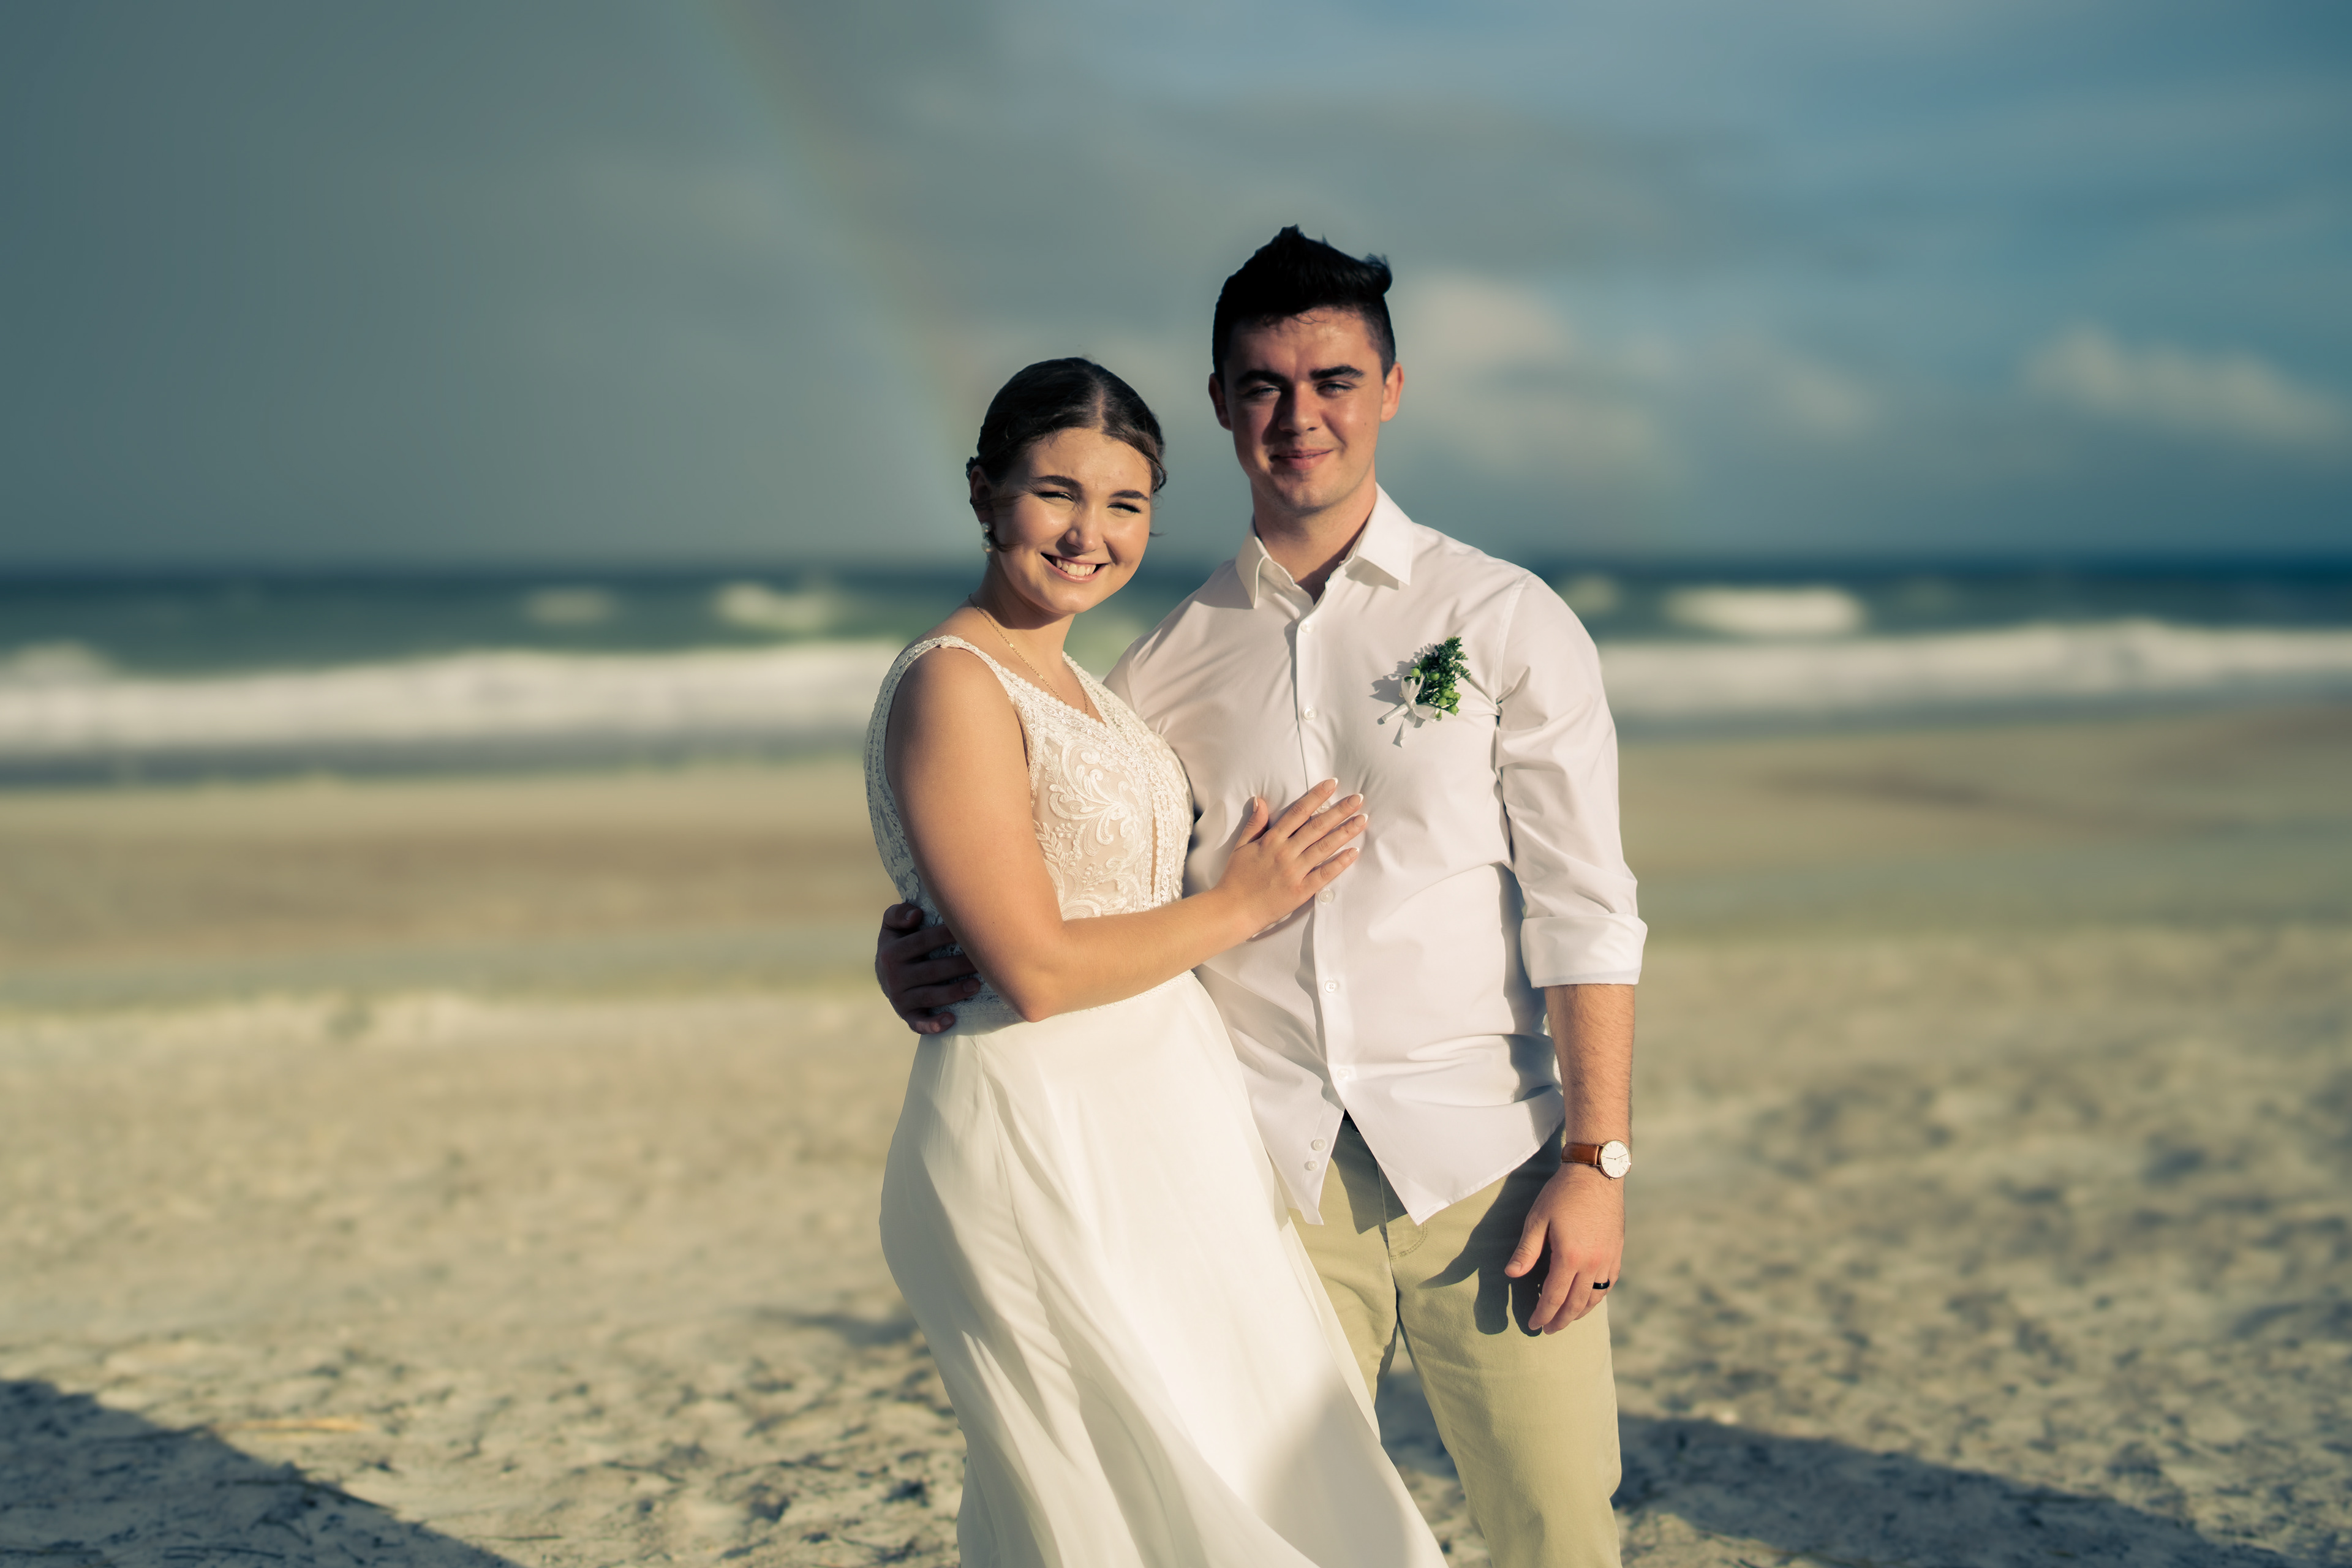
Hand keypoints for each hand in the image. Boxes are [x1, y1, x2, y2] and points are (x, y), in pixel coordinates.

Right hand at [874, 902, 980, 1034]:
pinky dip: (933, 1024)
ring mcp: (899, 998)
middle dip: (958, 965)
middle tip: (983, 961)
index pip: (922, 942)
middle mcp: (893, 976)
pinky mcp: (907, 1015)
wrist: (884, 974)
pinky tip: (951, 1020)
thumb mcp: (891, 925)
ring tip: (976, 985)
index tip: (969, 931)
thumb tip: (916, 915)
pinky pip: (919, 1023)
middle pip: (931, 970)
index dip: (945, 936)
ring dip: (954, 992)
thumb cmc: (899, 942)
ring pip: (930, 996)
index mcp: (891, 951)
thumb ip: (898, 913)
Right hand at [1212, 781, 1366, 933]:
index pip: (1298, 812)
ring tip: (1362, 820)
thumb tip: (1261, 800)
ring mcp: (1294, 872)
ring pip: (1324, 847)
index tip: (1332, 784)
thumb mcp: (1241, 846)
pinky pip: (1324, 875)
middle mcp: (1285, 853)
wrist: (1233, 909)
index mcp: (1271, 840)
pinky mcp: (1301, 891)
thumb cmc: (1236, 878)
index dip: (1317, 796)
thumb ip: (1254, 823)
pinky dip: (1340, 863)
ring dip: (1345, 832)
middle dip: (1339, 811)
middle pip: (1317, 827)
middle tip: (1358, 798)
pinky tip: (1354, 852)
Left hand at [1503, 1163, 1624, 1332]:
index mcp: (1570, 1257)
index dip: (1543, 1314)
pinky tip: (1588, 1300)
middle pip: (1576, 1303)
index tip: (1534, 1325)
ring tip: (1566, 1319)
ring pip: (1594, 1298)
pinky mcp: (1617, 1252)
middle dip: (1561, 1320)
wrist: (1597, 1174)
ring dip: (1579, 1313)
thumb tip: (1511, 1274)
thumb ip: (1526, 1250)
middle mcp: (1592, 1263)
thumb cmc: (1562, 1193)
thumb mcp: (1538, 1219)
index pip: (1554, 1297)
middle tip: (1549, 1330)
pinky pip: (1608, 1284)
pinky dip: (1597, 1297)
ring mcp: (1608, 1259)